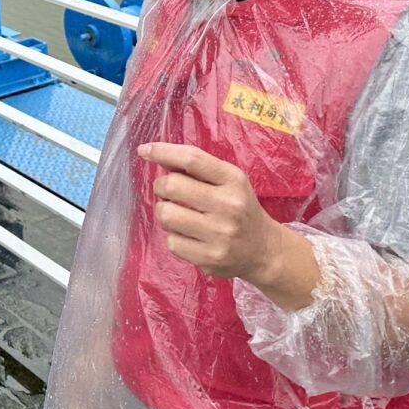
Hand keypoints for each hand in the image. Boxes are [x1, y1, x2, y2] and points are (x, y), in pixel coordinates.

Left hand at [138, 142, 283, 281]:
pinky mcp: (210, 258)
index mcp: (233, 180)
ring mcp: (219, 234)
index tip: (145, 150)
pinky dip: (173, 236)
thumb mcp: (228, 181)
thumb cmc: (239, 208)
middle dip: (161, 186)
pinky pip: (171, 241)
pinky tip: (189, 235)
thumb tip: (156, 155)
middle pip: (172, 185)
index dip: (162, 151)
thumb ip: (197, 167)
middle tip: (169, 192)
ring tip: (178, 213)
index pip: (191, 159)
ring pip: (165, 214)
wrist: (264, 251)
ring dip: (164, 211)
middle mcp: (229, 206)